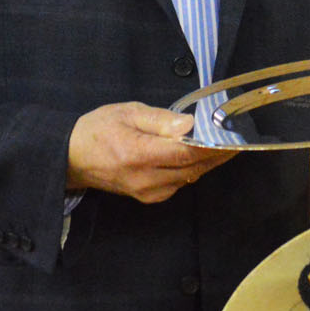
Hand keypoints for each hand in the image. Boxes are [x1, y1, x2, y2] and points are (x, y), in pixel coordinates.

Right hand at [66, 101, 235, 202]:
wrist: (71, 158)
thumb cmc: (98, 129)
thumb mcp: (127, 113)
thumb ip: (160, 120)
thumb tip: (190, 124)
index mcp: (138, 154)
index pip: (186, 153)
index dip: (214, 146)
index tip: (234, 136)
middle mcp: (145, 179)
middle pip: (192, 168)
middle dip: (218, 154)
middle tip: (239, 139)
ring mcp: (147, 192)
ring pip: (188, 177)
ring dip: (208, 163)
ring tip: (226, 145)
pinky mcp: (148, 197)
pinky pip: (179, 183)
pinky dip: (193, 170)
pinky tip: (202, 156)